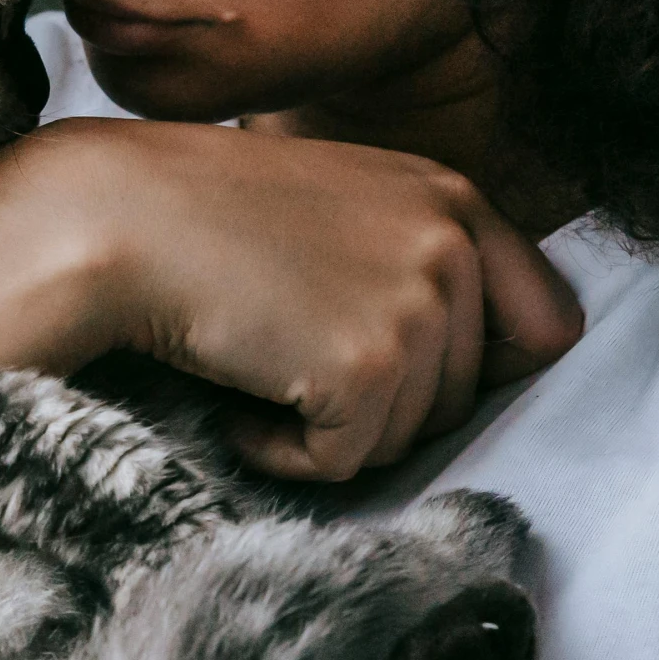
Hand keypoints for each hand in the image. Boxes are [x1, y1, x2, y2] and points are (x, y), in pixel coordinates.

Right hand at [0, 119, 581, 480]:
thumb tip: (463, 371)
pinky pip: (345, 463)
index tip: (404, 376)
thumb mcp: (336, 210)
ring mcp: (417, 302)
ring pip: (404, 438)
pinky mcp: (368, 365)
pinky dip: (281, 452)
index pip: (548, 322)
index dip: (484, 369)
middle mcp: (451, 241)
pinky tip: (234, 394)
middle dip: (377, 403)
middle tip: (285, 354)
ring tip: (252, 359)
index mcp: (452, 196)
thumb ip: (409, 261)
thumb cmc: (196, 219)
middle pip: (463, 399)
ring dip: (324, 426)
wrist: (109, 220)